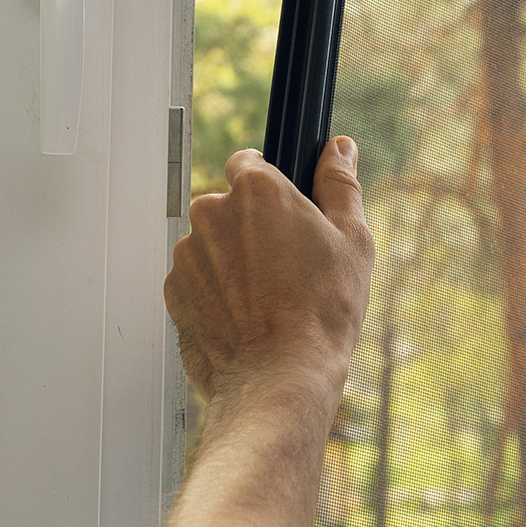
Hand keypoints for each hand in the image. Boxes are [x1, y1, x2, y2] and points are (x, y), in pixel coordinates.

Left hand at [166, 138, 374, 409]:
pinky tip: (246, 319)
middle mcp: (211, 212)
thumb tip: (339, 148)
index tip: (286, 216)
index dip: (269, 190)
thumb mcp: (352, 241)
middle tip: (288, 268)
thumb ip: (340, 184)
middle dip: (252, 230)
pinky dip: (216, 294)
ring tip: (269, 301)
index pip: (249, 164)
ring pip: (212, 246)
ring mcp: (187, 253)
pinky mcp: (173, 290)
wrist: (278, 378)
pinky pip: (196, 280)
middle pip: (230, 207)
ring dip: (233, 264)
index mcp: (256, 189)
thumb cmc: (321, 313)